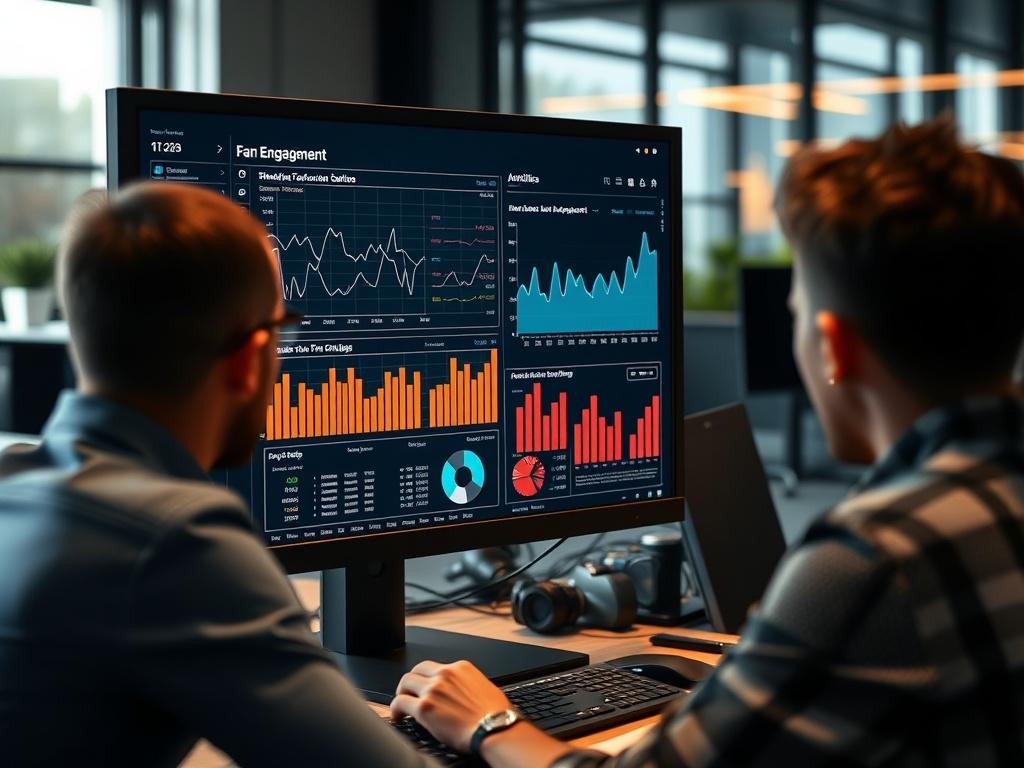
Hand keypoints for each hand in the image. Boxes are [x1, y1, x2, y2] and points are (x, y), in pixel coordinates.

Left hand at [391, 659, 513, 751]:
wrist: (495, 728)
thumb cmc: (496, 714)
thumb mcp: (483, 688)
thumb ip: (466, 685)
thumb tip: (459, 694)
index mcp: (461, 668)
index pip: (435, 667)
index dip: (426, 677)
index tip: (425, 686)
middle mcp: (445, 675)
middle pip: (416, 670)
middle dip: (411, 682)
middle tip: (409, 693)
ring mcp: (433, 689)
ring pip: (405, 682)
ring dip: (401, 693)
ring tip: (402, 704)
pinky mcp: (424, 707)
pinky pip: (400, 702)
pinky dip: (395, 709)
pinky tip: (398, 716)